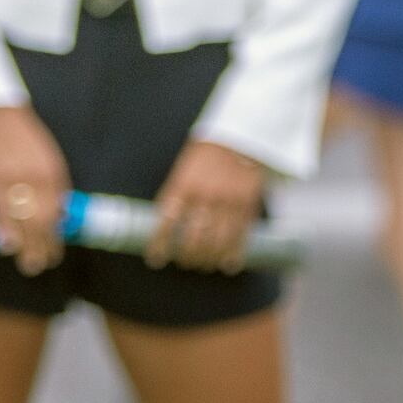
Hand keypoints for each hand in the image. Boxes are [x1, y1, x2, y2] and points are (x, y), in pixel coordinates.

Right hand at [0, 104, 69, 273]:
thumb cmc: (24, 137)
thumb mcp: (47, 159)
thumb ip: (53, 186)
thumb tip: (58, 215)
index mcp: (53, 173)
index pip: (57, 214)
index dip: (56, 237)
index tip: (54, 253)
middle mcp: (36, 179)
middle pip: (42, 221)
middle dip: (42, 247)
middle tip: (39, 265)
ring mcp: (13, 179)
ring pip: (21, 219)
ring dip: (25, 245)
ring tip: (27, 264)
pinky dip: (3, 229)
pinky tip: (7, 245)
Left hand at [150, 140, 267, 269]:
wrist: (241, 138)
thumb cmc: (207, 154)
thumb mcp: (184, 169)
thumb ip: (176, 194)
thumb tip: (166, 225)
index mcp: (184, 185)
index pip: (167, 222)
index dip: (160, 244)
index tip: (155, 260)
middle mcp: (205, 196)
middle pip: (193, 238)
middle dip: (188, 256)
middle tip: (186, 263)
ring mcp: (228, 202)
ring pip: (217, 241)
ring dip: (209, 259)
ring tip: (205, 265)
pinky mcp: (247, 205)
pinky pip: (240, 236)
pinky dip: (233, 254)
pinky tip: (228, 264)